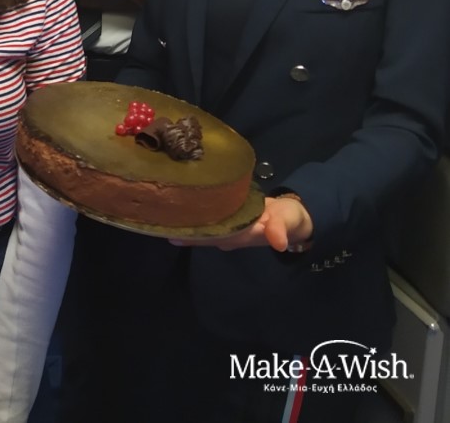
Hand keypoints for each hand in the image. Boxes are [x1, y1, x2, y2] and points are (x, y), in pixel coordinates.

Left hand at [168, 196, 312, 252]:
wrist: (292, 218)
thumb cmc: (288, 219)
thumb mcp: (288, 222)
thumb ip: (281, 229)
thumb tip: (278, 242)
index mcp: (242, 235)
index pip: (215, 237)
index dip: (196, 236)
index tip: (174, 233)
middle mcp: (231, 235)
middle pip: (203, 235)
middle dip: (183, 230)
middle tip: (158, 223)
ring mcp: (229, 228)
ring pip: (203, 228)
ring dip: (185, 224)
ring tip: (161, 216)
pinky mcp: (229, 217)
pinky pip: (208, 217)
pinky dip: (194, 215)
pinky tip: (177, 208)